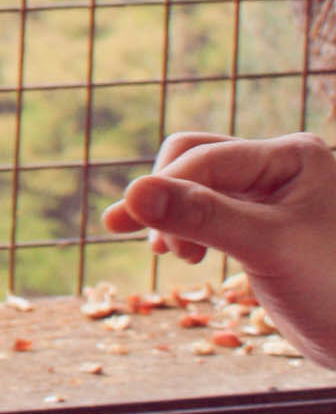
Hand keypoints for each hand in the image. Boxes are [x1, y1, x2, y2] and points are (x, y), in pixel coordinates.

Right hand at [101, 130, 335, 368]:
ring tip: (169, 256)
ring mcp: (274, 198)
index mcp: (293, 157)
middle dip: (166, 198)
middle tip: (154, 248)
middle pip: (195, 161)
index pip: (205, 158)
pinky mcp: (266, 229)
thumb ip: (202, 217)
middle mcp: (282, 168)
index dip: (162, 188)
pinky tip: (183, 255)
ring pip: (198, 187)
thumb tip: (133, 194)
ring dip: (173, 216)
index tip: (121, 223)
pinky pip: (210, 213)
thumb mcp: (269, 249)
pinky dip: (189, 230)